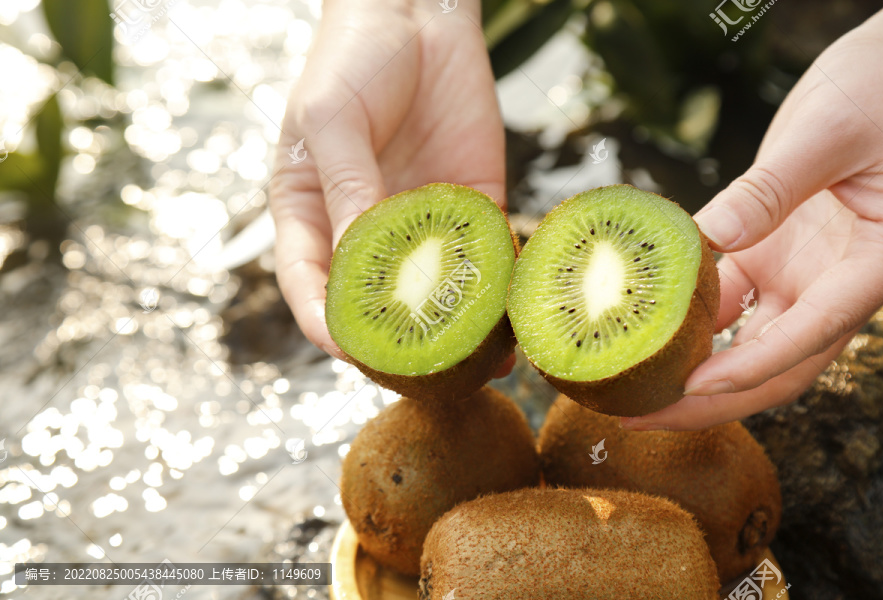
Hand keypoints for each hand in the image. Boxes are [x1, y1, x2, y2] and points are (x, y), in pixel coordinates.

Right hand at [270, 0, 513, 374]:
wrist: (419, 9)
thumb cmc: (354, 57)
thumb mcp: (334, 119)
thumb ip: (348, 186)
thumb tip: (364, 260)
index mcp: (312, 213)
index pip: (310, 286)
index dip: (325, 323)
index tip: (349, 351)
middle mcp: (366, 229)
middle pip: (376, 305)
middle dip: (396, 344)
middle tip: (423, 376)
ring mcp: (421, 223)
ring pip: (434, 292)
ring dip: (454, 330)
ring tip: (480, 365)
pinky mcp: (473, 206)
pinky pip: (485, 255)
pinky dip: (498, 287)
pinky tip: (516, 315)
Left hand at [622, 2, 882, 430]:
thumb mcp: (830, 133)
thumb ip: (775, 186)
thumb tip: (711, 235)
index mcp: (876, 263)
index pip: (812, 332)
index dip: (750, 367)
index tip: (692, 389)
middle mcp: (836, 281)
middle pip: (774, 362)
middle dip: (709, 399)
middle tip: (639, 417)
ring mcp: (802, 271)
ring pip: (746, 339)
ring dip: (689, 366)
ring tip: (626, 383)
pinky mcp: (770, 253)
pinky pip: (726, 296)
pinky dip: (686, 314)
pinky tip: (638, 324)